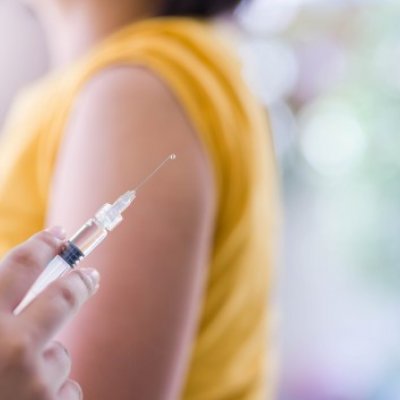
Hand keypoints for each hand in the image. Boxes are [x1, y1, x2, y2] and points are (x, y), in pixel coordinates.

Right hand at [0, 228, 99, 399]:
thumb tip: (28, 275)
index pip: (23, 265)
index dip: (44, 245)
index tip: (60, 235)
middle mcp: (9, 347)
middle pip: (65, 294)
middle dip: (80, 282)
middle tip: (90, 276)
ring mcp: (33, 384)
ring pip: (61, 354)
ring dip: (46, 361)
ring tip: (13, 385)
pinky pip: (65, 390)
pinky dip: (50, 395)